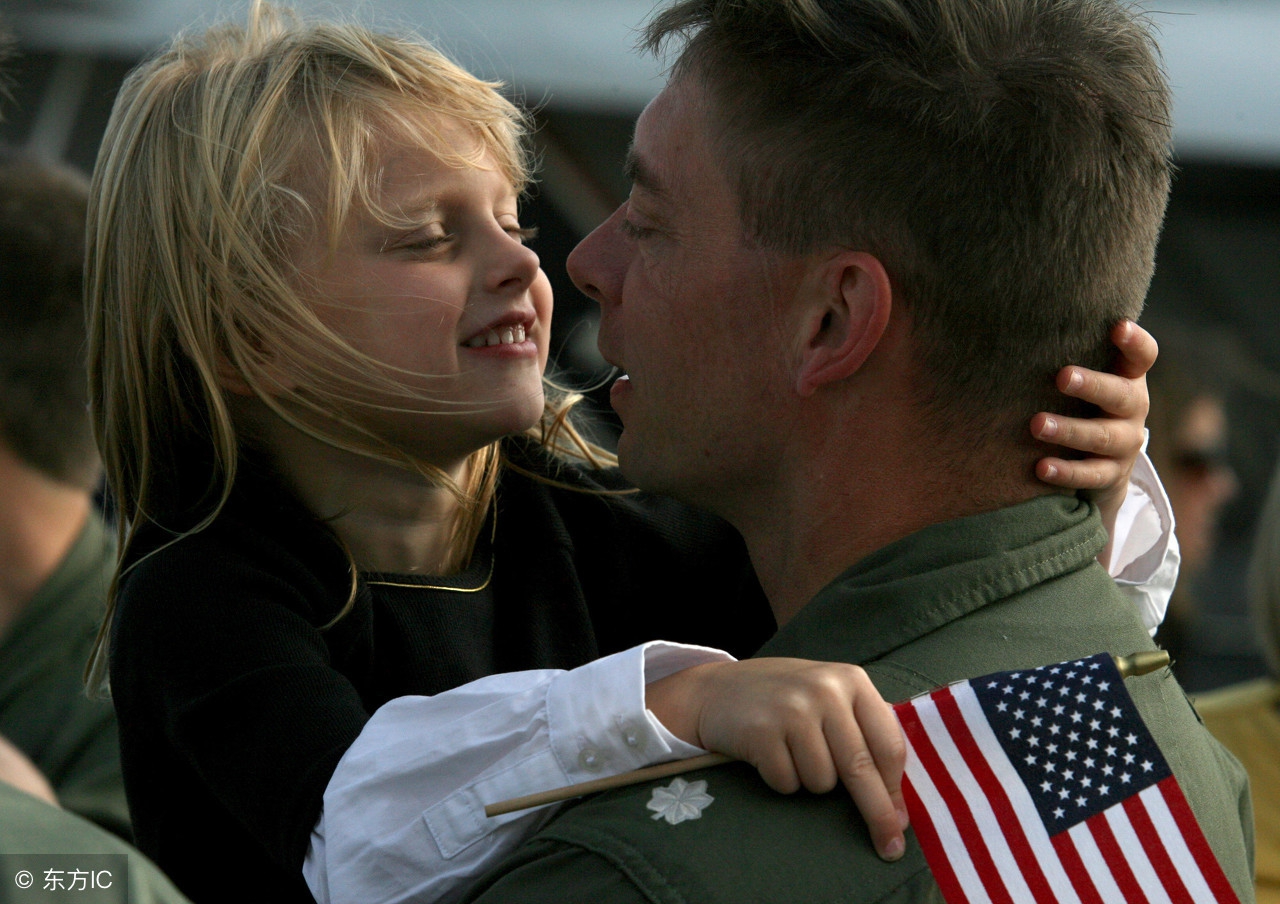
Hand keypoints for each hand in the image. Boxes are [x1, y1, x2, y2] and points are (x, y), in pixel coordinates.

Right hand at [646, 657, 906, 860]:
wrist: (716, 689)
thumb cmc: (782, 698)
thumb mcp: (828, 695)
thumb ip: (863, 729)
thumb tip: (895, 801)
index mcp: (852, 679)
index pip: (888, 744)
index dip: (895, 789)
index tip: (900, 821)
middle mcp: (825, 690)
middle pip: (861, 768)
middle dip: (877, 813)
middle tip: (889, 846)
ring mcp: (791, 709)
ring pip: (823, 781)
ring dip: (809, 781)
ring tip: (791, 753)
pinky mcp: (762, 731)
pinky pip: (788, 783)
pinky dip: (781, 780)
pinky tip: (769, 754)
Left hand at [1031, 320, 1156, 566]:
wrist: (1096, 466)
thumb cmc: (1074, 404)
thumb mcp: (1074, 378)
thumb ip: (1051, 350)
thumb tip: (973, 321)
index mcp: (1126, 378)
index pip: (1143, 356)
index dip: (1135, 342)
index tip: (1118, 326)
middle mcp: (1131, 409)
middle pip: (1123, 395)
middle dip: (1092, 385)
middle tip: (1061, 376)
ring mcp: (1124, 445)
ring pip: (1103, 437)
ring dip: (1070, 430)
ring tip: (1036, 424)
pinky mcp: (1110, 476)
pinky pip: (1090, 475)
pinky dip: (1066, 471)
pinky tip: (1040, 467)